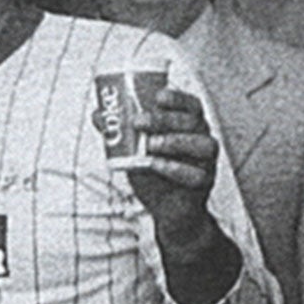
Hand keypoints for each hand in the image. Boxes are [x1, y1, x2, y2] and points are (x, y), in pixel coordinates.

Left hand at [118, 85, 219, 232]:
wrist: (166, 207)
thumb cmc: (152, 172)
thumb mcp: (133, 148)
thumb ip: (118, 132)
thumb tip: (97, 114)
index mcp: (187, 126)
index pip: (190, 105)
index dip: (177, 97)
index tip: (157, 95)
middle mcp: (201, 139)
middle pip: (192, 121)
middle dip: (164, 118)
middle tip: (138, 121)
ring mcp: (206, 161)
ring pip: (203, 144)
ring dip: (174, 141)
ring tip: (149, 143)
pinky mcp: (204, 182)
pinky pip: (195, 173)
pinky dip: (174, 168)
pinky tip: (155, 165)